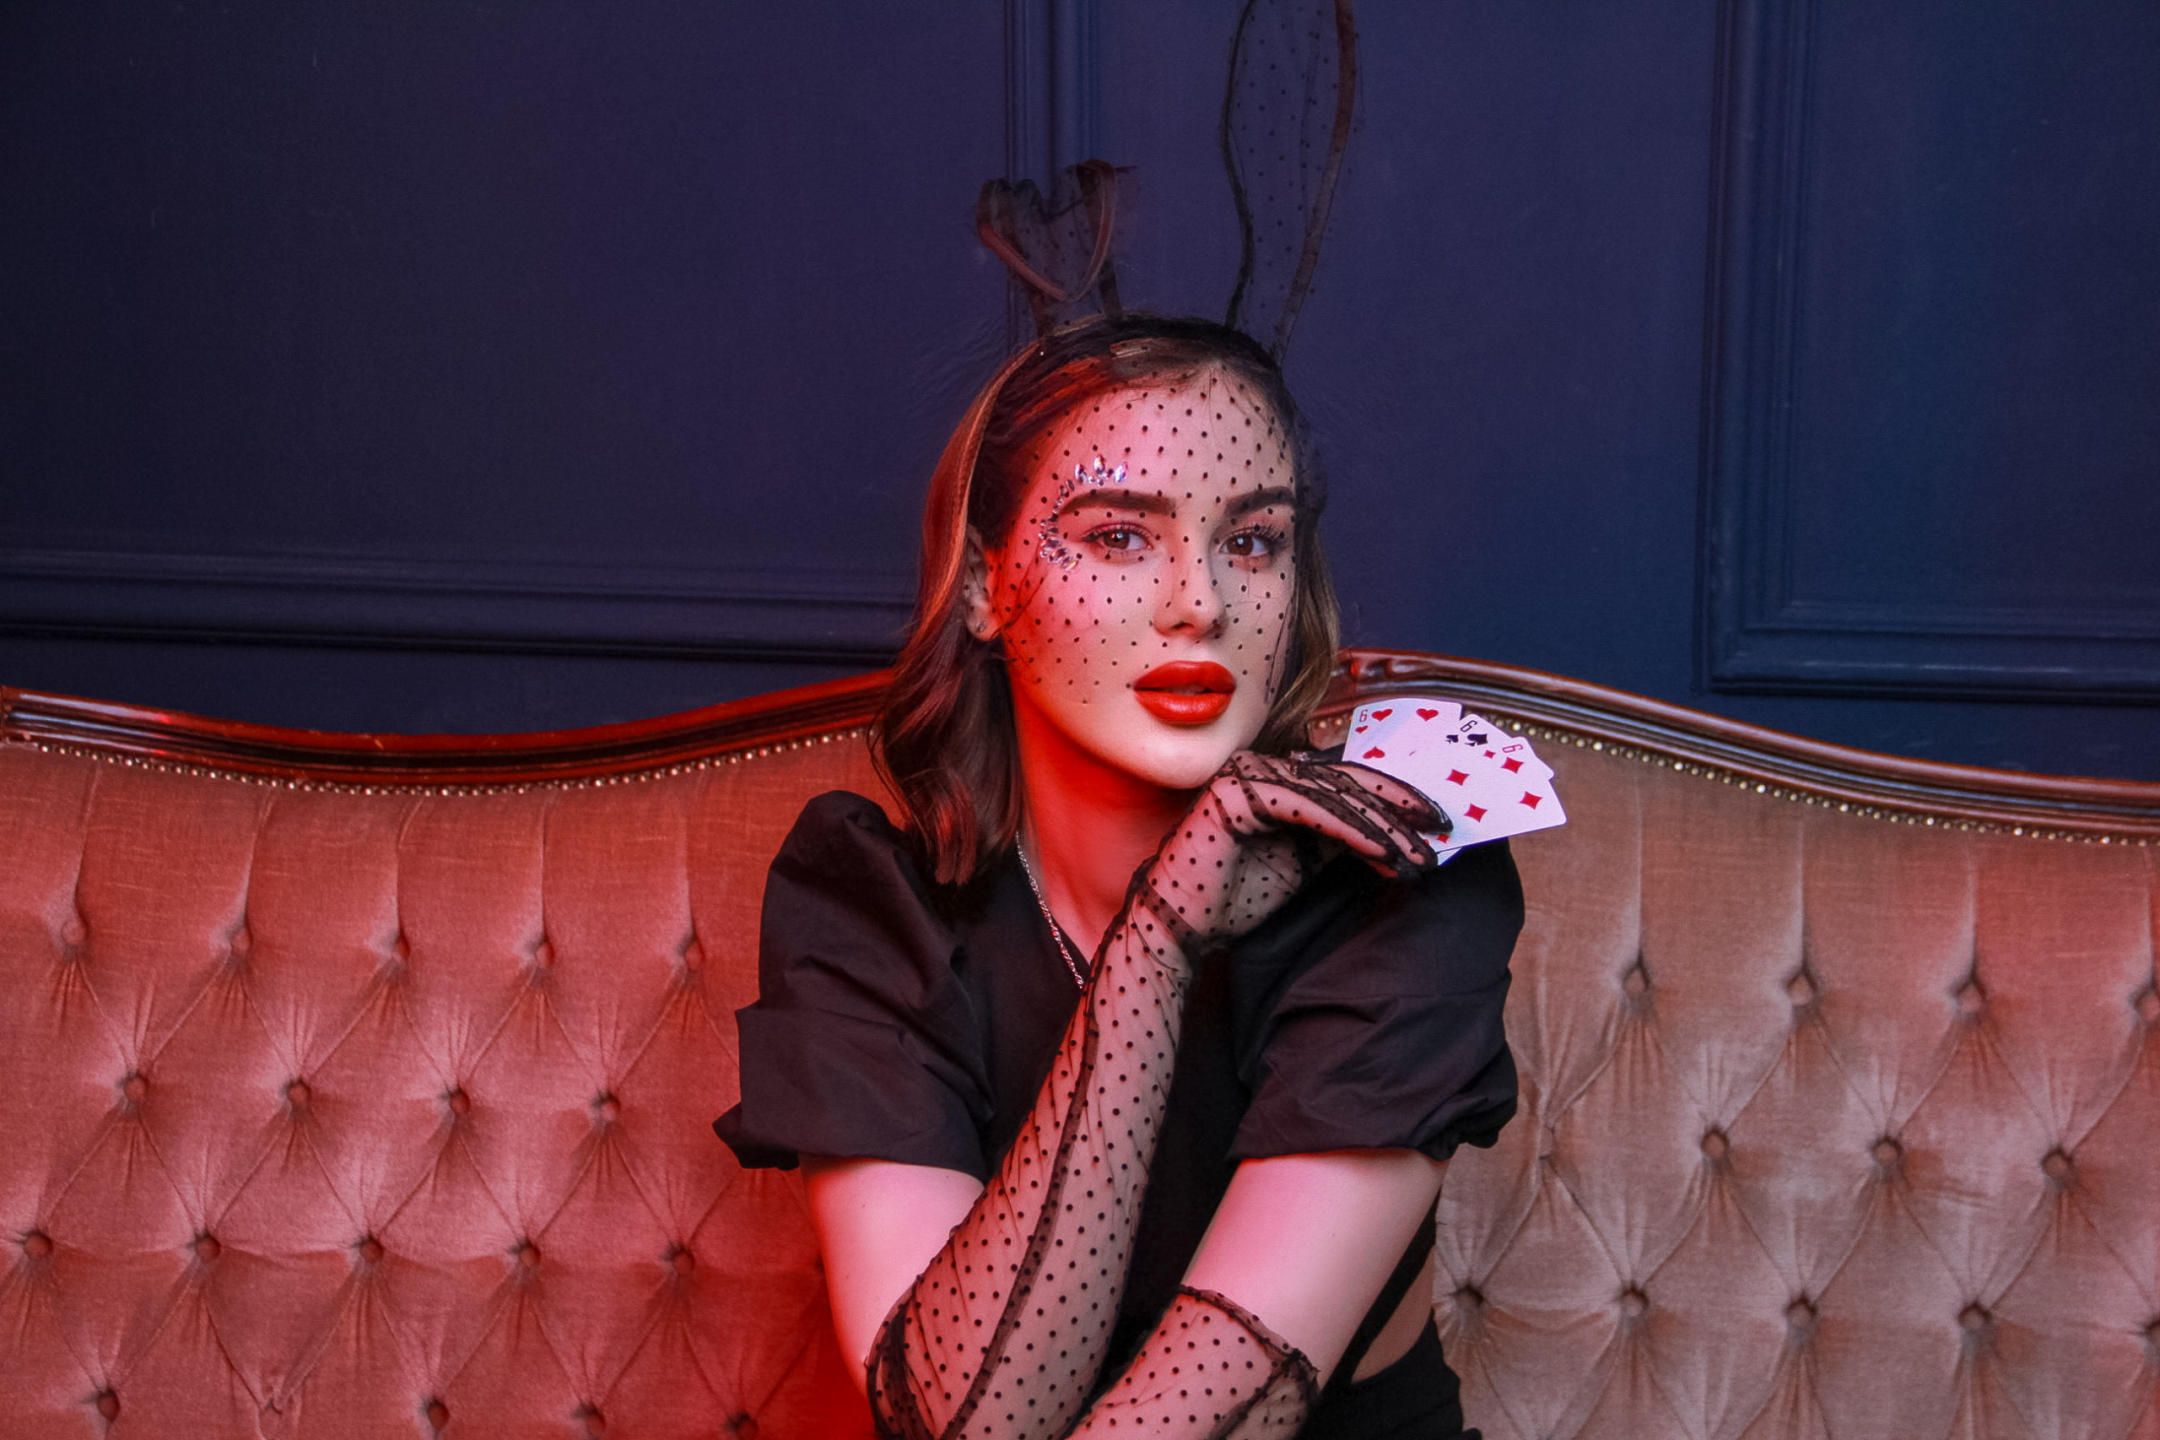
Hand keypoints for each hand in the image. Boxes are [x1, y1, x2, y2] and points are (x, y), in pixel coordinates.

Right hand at [1133, 751, 1444, 948]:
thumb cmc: (1237, 898)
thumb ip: (1343, 837)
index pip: (1346, 779)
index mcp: (1276, 776)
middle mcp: (1261, 766)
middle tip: (1443, 831)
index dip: (1395, 797)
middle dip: (1400, 808)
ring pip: (1334, 794)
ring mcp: (1247, 774)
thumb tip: (1401, 830)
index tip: (1438, 822)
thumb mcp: (1306, 861)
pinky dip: (1354, 831)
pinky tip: (1386, 853)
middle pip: (1346, 780)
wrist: (1180, 927)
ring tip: (1421, 856)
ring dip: (1385, 827)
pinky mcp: (1237, 793)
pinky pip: (1311, 808)